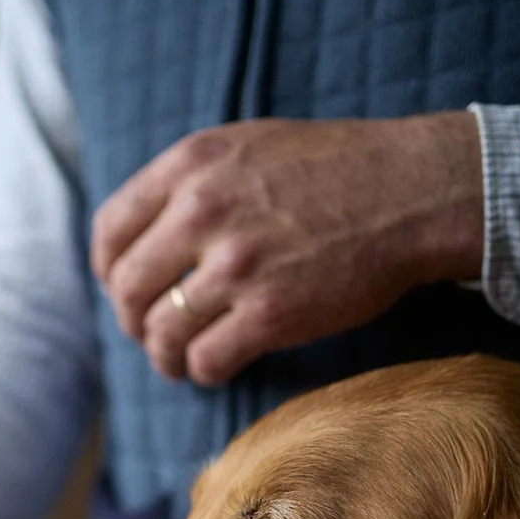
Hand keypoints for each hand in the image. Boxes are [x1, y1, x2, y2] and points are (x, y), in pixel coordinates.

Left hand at [91, 112, 482, 385]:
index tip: (120, 287)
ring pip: (161, 332)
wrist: (412, 191)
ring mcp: (236, 266)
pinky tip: (213, 368)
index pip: (111, 229)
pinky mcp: (270, 314)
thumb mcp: (247, 146)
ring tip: (178, 360)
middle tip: (149, 331)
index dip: (108, 269)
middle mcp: (204, 212)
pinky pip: (206, 360)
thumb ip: (190, 182)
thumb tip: (138, 236)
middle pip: (127, 288)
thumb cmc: (334, 168)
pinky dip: (202, 372)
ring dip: (163, 355)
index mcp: (191, 166)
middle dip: (131, 319)